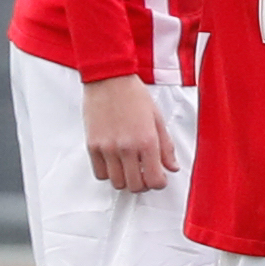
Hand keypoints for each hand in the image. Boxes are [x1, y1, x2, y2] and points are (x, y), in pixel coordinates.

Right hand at [79, 74, 178, 193]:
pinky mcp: (93, 146)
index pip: (155, 180)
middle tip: (144, 173)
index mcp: (147, 141)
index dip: (159, 183)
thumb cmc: (133, 94)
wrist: (109, 78)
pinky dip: (109, 173)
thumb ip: (166, 147)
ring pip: (117, 183)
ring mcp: (108, 148)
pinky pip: (100, 173)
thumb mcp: (157, 119)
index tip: (159, 178)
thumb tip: (172, 167)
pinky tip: (115, 162)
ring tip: (129, 168)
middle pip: (136, 186)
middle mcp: (127, 148)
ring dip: (126, 180)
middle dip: (143, 184)